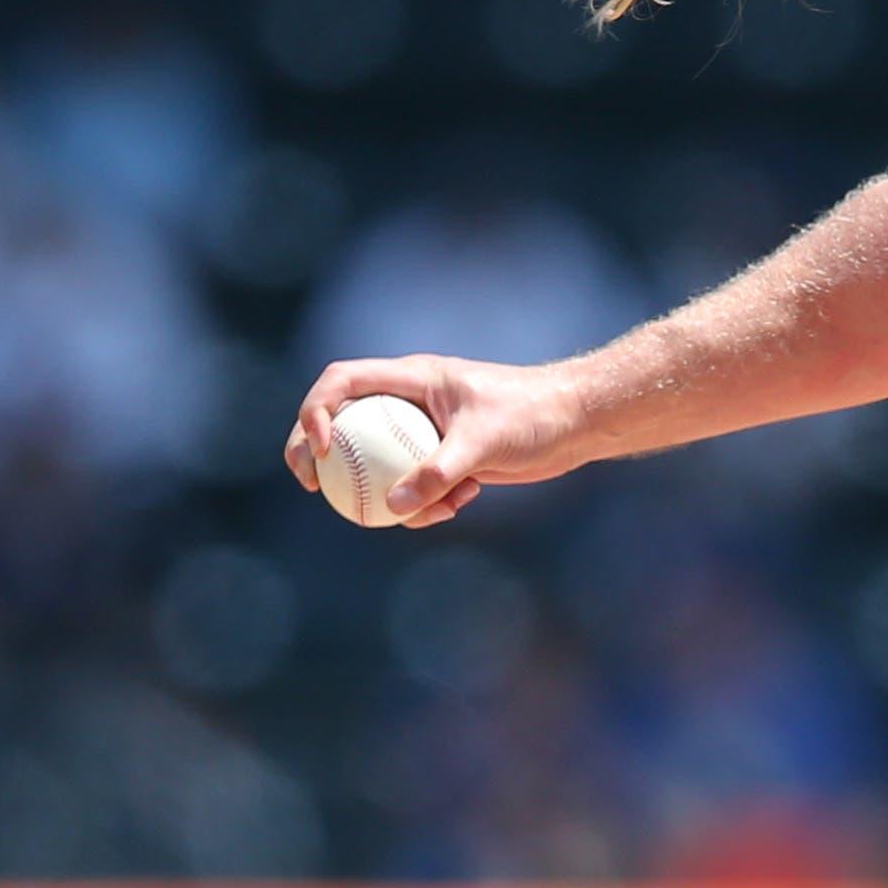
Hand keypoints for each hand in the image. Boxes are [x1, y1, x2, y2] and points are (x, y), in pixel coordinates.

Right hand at [284, 354, 594, 527]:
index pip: (343, 382)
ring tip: (433, 509)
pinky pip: (413, 488)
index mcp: (412, 378)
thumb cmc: (532, 415)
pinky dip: (429, 504)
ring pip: (376, 464)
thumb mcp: (484, 442)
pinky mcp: (442, 459)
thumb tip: (394, 507)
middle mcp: (410, 401)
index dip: (317, 410)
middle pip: (342, 422)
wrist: (575, 423)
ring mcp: (423, 431)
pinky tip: (465, 502)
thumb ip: (438, 472)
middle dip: (317, 453)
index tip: (324, 447)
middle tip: (312, 487)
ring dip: (391, 495)